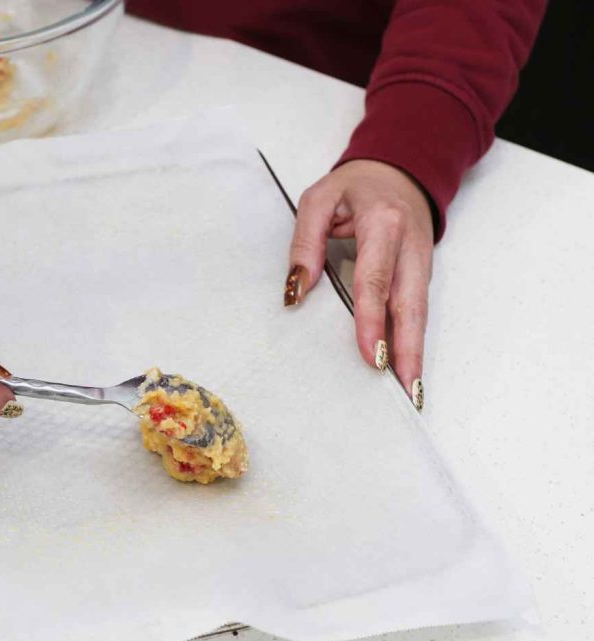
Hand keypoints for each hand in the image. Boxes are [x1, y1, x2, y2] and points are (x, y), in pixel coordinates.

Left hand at [286, 159, 432, 409]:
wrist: (400, 170)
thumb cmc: (356, 187)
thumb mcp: (318, 199)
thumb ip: (305, 241)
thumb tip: (297, 289)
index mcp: (383, 224)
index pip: (376, 280)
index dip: (373, 320)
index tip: (372, 355)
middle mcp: (410, 246)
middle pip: (410, 304)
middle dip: (408, 348)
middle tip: (405, 387)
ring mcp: (420, 261)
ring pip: (420, 312)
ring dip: (416, 351)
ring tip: (411, 390)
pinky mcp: (422, 273)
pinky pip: (418, 310)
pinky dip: (414, 340)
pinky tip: (408, 368)